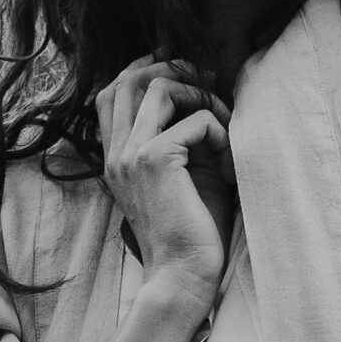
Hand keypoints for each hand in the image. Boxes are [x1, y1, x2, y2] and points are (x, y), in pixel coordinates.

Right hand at [95, 58, 234, 296]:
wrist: (183, 275)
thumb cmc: (191, 232)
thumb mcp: (181, 177)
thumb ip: (181, 138)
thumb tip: (205, 99)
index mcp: (116, 157)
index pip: (112, 91)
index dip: (143, 69)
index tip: (180, 66)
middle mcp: (116, 152)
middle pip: (128, 78)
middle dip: (172, 67)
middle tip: (208, 80)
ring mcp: (130, 154)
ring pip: (158, 87)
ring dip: (200, 94)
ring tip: (224, 122)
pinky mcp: (155, 159)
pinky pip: (195, 120)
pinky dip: (221, 130)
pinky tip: (228, 161)